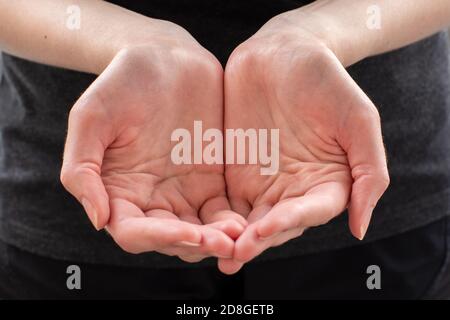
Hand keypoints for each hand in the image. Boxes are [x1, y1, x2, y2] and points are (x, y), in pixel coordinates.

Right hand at [60, 22, 245, 262]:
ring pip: (201, 232)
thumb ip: (83, 169)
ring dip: (219, 240)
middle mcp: (152, 199)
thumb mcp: (91, 118)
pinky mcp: (211, 181)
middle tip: (224, 243)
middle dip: (197, 245)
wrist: (165, 58)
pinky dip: (234, 221)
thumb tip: (99, 220)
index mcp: (119, 192)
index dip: (159, 239)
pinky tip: (248, 221)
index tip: (188, 234)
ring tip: (239, 236)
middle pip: (172, 240)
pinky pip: (223, 211)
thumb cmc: (121, 83)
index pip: (134, 233)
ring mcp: (184, 192)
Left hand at [220, 15, 388, 273]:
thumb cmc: (326, 80)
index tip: (263, 230)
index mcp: (326, 183)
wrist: (283, 51)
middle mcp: (294, 190)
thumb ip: (369, 173)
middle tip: (232, 254)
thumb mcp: (358, 120)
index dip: (288, 224)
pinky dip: (214, 217)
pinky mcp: (236, 173)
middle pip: (276, 225)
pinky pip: (225, 200)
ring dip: (231, 237)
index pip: (309, 213)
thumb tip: (360, 229)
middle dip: (255, 240)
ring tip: (211, 249)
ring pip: (248, 220)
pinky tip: (198, 226)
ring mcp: (263, 183)